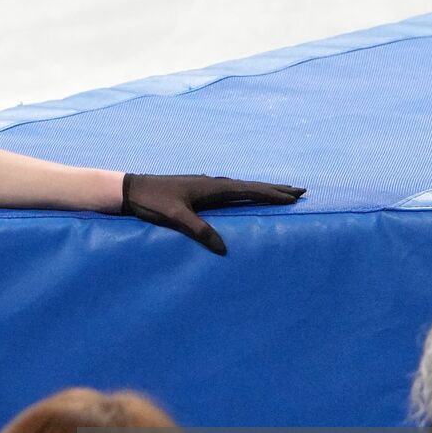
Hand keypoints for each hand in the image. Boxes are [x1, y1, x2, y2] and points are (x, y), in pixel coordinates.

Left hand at [120, 173, 304, 255]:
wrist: (132, 189)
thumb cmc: (153, 202)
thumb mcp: (176, 218)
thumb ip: (199, 231)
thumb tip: (223, 249)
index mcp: (212, 188)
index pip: (249, 190)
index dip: (273, 193)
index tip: (294, 196)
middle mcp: (213, 183)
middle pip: (251, 186)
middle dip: (275, 189)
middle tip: (300, 190)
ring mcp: (206, 185)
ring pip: (241, 187)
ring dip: (261, 189)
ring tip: (279, 192)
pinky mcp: (198, 190)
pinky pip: (230, 191)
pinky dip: (245, 192)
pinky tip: (243, 195)